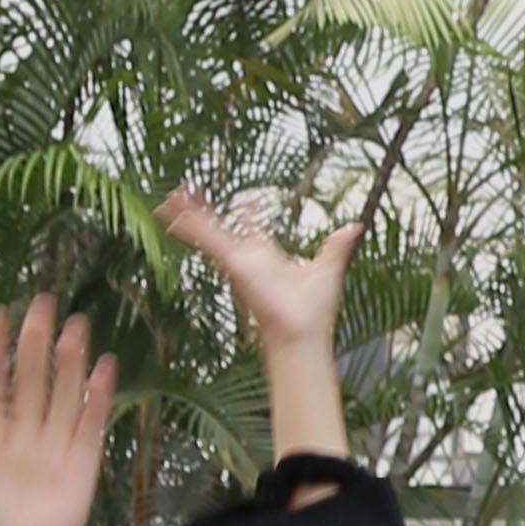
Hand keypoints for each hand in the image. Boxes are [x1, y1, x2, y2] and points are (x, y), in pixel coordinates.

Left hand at [0, 303, 118, 525]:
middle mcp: (20, 435)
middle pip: (31, 379)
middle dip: (34, 342)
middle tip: (41, 302)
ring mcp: (52, 448)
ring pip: (62, 394)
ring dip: (69, 361)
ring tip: (76, 324)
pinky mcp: (82, 465)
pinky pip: (90, 424)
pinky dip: (98, 397)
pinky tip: (104, 368)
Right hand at [159, 189, 356, 349]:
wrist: (302, 332)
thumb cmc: (313, 312)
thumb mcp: (328, 269)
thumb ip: (336, 247)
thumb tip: (353, 228)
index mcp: (269, 258)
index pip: (255, 230)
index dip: (250, 214)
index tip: (247, 200)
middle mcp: (249, 259)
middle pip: (221, 229)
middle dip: (205, 211)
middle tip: (189, 192)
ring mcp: (238, 262)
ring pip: (209, 233)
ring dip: (189, 216)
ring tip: (171, 198)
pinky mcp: (234, 266)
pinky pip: (210, 244)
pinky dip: (192, 231)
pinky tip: (175, 219)